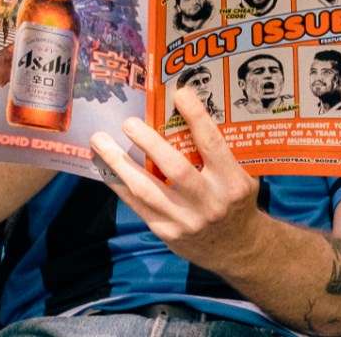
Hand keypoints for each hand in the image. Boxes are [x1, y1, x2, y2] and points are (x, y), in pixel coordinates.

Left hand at [88, 87, 262, 267]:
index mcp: (232, 182)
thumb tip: (187, 112)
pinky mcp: (167, 233)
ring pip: (147, 190)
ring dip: (119, 164)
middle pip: (176, 169)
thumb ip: (219, 152)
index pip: (213, 145)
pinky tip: (104, 168)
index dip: (197, 118)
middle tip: (128, 122)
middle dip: (149, 143)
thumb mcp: (240, 176)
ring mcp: (186, 220)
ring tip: (100, 142)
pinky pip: (137, 205)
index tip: (180, 93)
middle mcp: (210, 202)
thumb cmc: (236, 201)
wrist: (238, 249)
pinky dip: (118, 185)